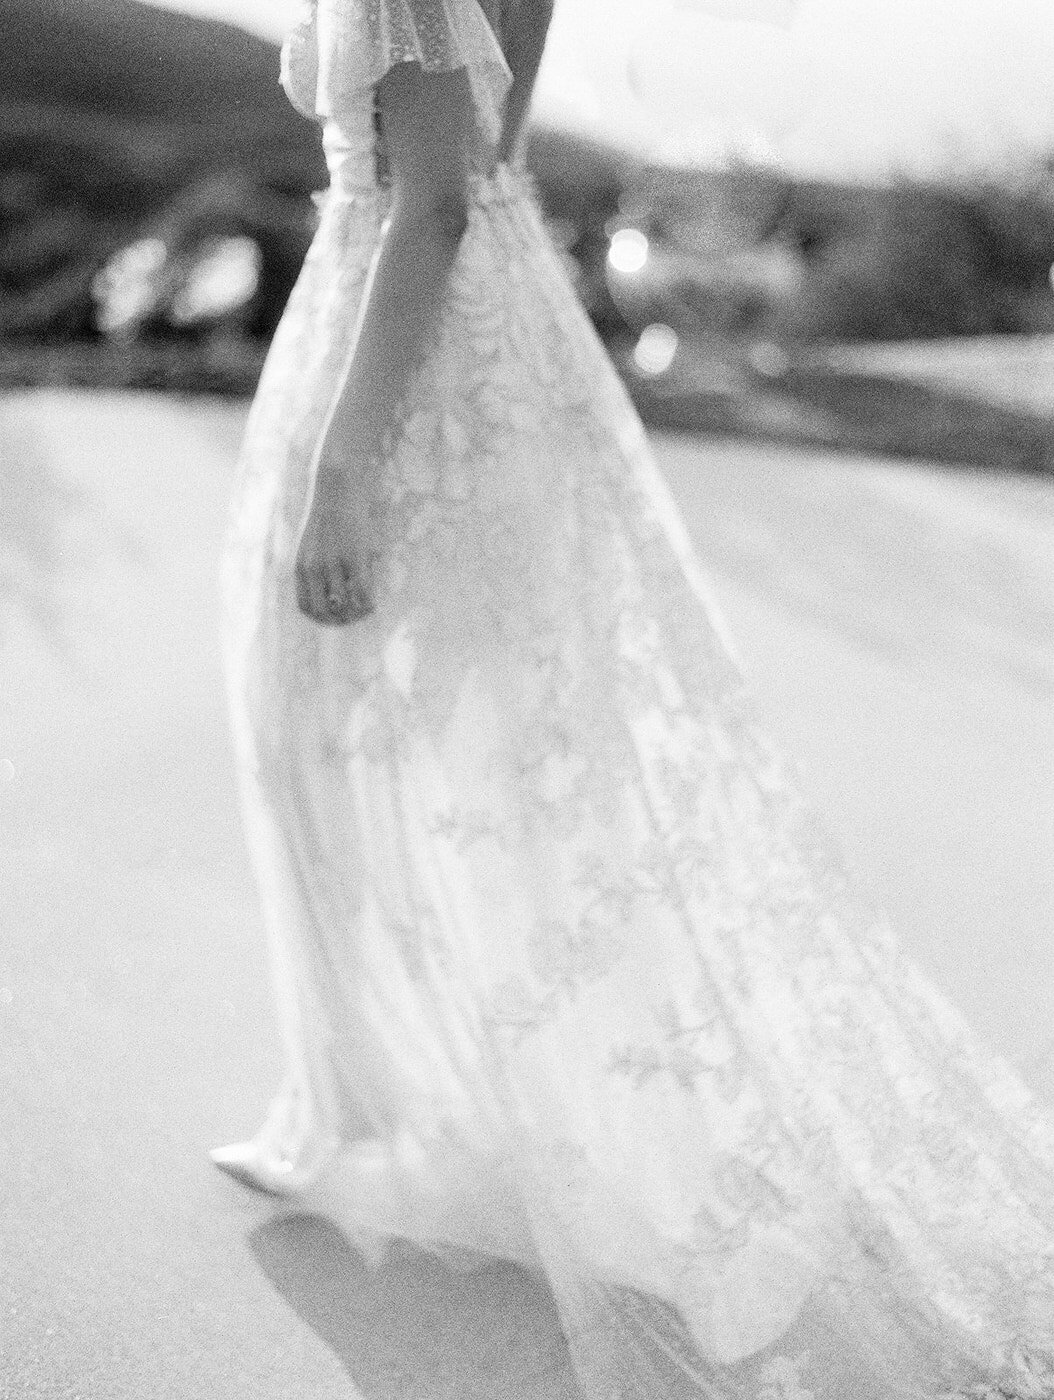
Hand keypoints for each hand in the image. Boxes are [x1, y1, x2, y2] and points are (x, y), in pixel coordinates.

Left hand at [294, 459, 376, 626]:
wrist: (336, 486)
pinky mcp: (354, 557)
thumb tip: (334, 590)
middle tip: (355, 618)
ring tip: (366, 610)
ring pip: (343, 606)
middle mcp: (313, 569)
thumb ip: (318, 568)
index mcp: (301, 567)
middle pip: (323, 612)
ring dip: (356, 615)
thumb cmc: (328, 514)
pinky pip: (362, 593)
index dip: (321, 619)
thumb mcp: (314, 544)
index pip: (306, 607)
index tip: (337, 619)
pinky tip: (374, 604)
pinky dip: (369, 605)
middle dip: (340, 622)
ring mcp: (333, 564)